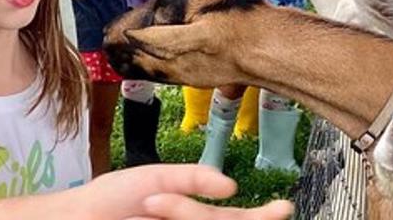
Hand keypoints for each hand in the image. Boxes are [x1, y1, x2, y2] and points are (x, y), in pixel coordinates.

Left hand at [70, 164, 292, 219]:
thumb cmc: (109, 202)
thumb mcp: (155, 179)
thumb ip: (192, 178)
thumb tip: (231, 186)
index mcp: (192, 215)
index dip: (261, 217)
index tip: (283, 207)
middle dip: (197, 214)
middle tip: (166, 203)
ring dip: (179, 213)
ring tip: (148, 205)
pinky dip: (176, 213)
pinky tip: (150, 211)